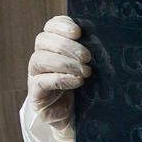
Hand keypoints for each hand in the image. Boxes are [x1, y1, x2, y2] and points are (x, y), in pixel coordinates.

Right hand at [27, 16, 91, 141]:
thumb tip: (106, 39)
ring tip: (85, 71)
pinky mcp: (36, 93)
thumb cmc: (86, 87)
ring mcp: (35, 75)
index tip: (78, 32)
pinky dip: (60, 79)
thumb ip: (92, 52)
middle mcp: (41, 57)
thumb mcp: (91, 66)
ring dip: (65, 63)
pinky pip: (41, 81)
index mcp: (53, 46)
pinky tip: (77, 81)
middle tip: (87, 57)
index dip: (61, 25)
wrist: (77, 115)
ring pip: (40, 59)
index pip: (50, 27)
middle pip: (43, 40)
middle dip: (67, 46)